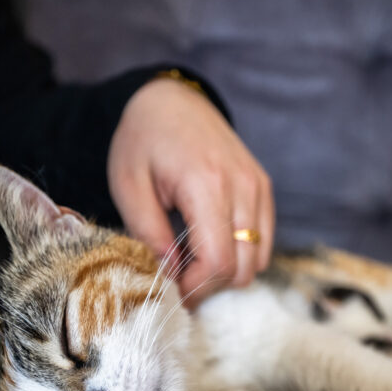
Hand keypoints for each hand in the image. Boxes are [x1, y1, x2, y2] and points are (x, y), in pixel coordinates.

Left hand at [107, 76, 273, 305]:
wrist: (170, 99)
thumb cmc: (142, 140)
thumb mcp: (128, 186)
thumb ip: (148, 234)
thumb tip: (168, 275)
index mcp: (206, 184)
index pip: (218, 261)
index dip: (195, 288)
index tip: (171, 291)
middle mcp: (242, 186)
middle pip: (242, 268)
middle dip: (209, 285)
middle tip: (178, 279)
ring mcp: (258, 186)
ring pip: (258, 260)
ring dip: (226, 271)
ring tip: (191, 259)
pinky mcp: (263, 187)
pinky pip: (263, 241)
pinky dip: (240, 254)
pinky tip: (209, 243)